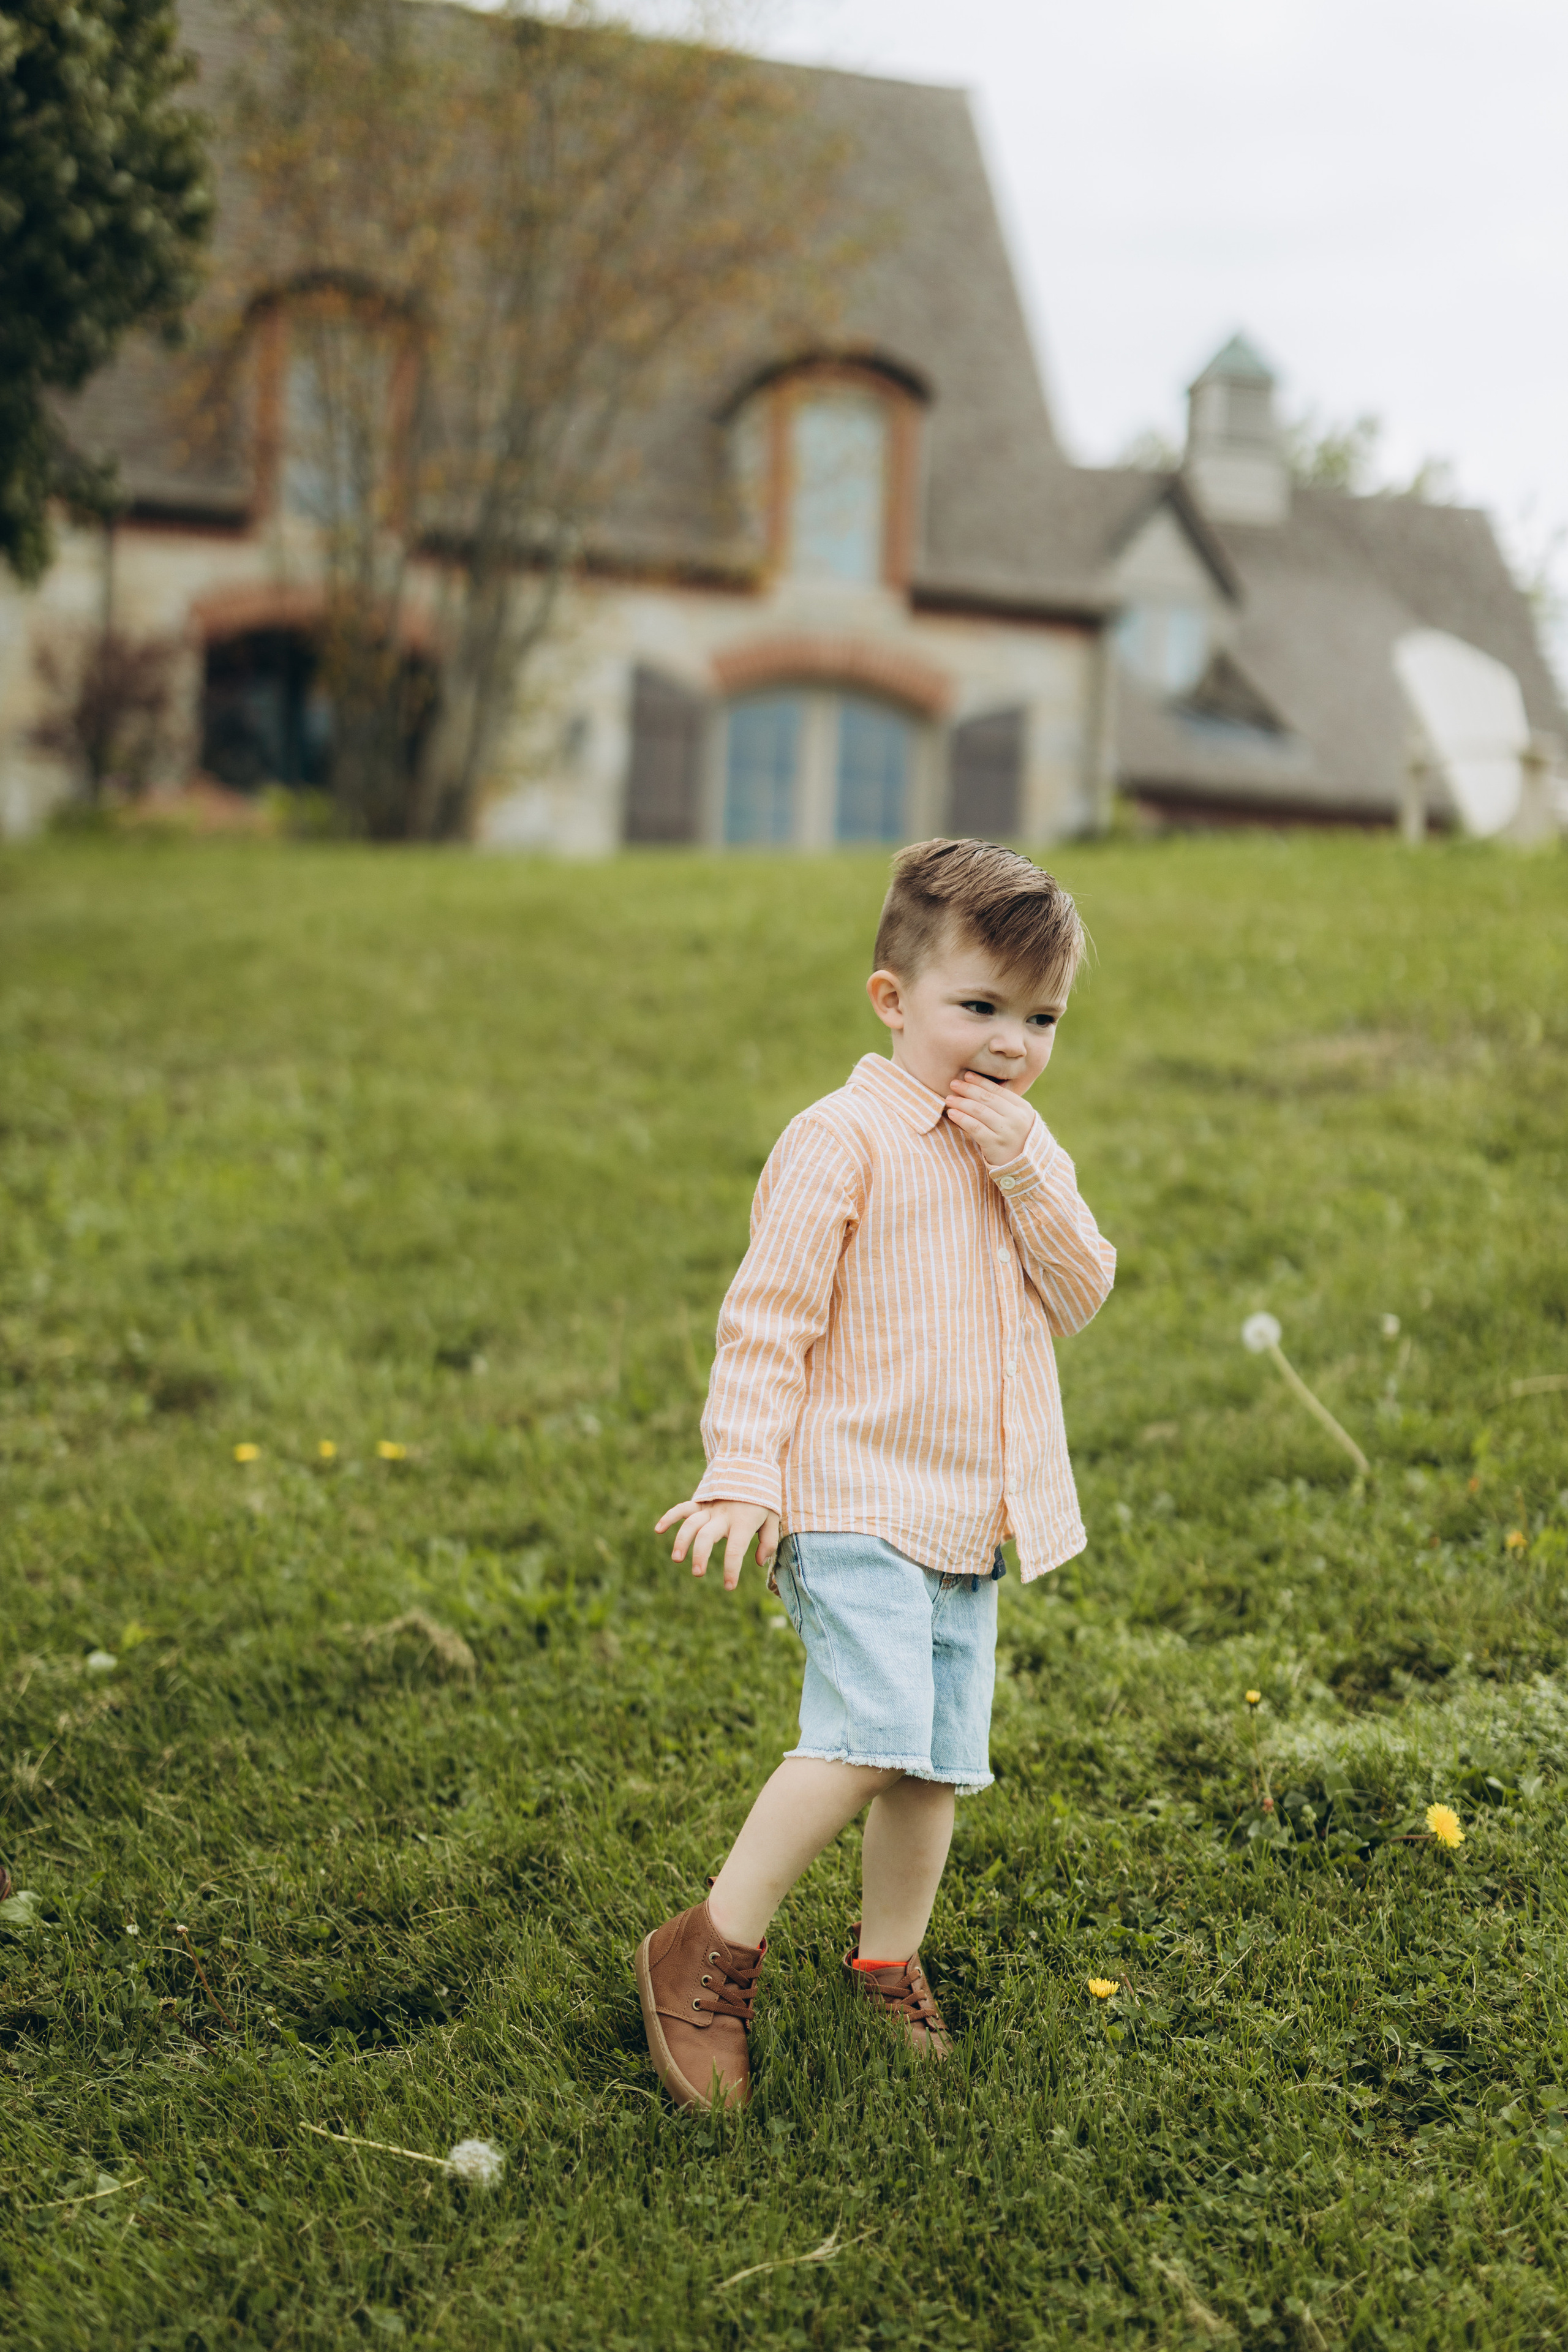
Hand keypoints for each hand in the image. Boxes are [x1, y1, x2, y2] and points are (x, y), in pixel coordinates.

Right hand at [655, 1497, 779, 1590]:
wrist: (752, 1468)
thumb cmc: (763, 1500)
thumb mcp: (773, 1519)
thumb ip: (768, 1542)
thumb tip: (758, 1562)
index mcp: (742, 1522)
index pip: (735, 1549)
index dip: (731, 1570)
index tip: (729, 1587)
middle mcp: (723, 1515)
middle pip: (707, 1535)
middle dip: (700, 1555)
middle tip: (698, 1573)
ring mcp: (710, 1508)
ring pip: (691, 1523)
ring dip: (681, 1540)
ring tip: (676, 1559)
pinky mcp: (700, 1502)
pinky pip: (683, 1508)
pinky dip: (670, 1517)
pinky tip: (658, 1530)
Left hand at [943, 1070, 1035, 1167]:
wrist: (1024, 1169)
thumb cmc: (1016, 1141)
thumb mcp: (1017, 1120)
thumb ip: (1004, 1106)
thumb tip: (978, 1087)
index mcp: (1023, 1108)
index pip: (998, 1090)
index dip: (981, 1082)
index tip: (966, 1075)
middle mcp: (1016, 1118)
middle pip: (987, 1099)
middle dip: (968, 1089)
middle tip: (953, 1083)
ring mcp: (1006, 1132)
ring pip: (979, 1111)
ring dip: (962, 1103)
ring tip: (949, 1099)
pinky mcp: (995, 1145)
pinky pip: (975, 1128)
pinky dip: (962, 1119)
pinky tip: (952, 1114)